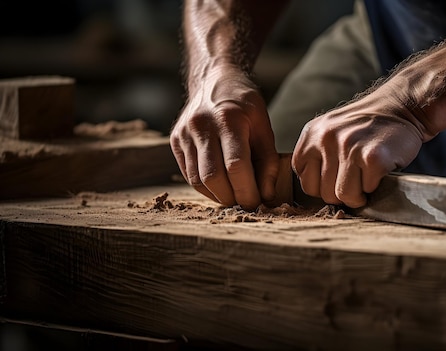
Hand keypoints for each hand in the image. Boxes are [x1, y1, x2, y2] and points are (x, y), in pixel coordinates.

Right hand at [170, 66, 278, 209]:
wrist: (214, 79)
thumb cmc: (244, 104)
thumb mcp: (263, 125)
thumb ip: (268, 161)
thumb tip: (267, 196)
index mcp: (228, 119)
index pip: (236, 166)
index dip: (248, 191)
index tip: (259, 202)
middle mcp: (201, 125)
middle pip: (213, 177)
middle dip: (232, 198)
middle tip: (247, 204)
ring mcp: (184, 133)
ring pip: (197, 180)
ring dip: (218, 196)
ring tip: (235, 197)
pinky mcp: (175, 141)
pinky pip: (189, 174)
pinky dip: (206, 187)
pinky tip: (221, 188)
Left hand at [292, 86, 427, 207]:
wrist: (401, 106)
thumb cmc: (366, 126)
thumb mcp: (331, 131)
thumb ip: (318, 156)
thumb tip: (316, 192)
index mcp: (312, 134)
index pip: (305, 181)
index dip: (323, 187)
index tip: (337, 180)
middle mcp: (327, 139)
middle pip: (324, 193)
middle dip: (342, 193)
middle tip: (356, 179)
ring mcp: (349, 147)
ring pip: (344, 195)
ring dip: (358, 194)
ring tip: (366, 178)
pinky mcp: (372, 157)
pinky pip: (367, 189)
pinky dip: (375, 184)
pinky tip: (379, 169)